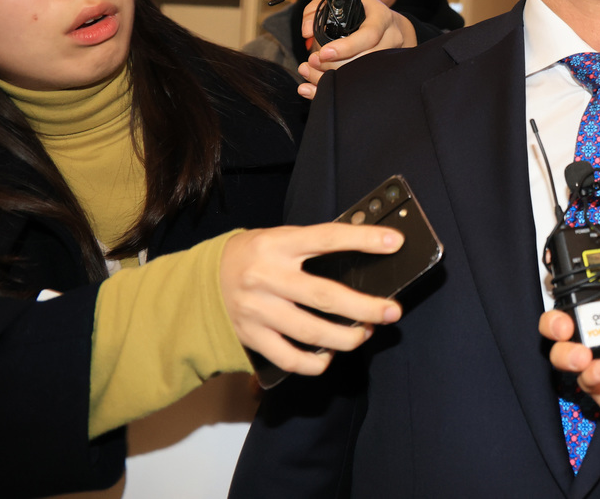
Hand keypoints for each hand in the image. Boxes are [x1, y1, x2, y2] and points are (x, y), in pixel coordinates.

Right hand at [221, 224, 403, 375]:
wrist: (205, 280)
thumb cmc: (256, 255)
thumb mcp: (282, 238)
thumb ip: (315, 246)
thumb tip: (366, 255)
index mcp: (278, 244)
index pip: (327, 238)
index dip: (363, 240)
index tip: (394, 243)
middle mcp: (267, 277)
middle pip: (324, 296)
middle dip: (364, 307)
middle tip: (392, 311)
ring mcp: (258, 310)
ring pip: (310, 332)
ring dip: (346, 338)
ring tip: (365, 333)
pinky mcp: (251, 336)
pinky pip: (289, 358)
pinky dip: (315, 362)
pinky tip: (329, 355)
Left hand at [297, 0, 415, 98]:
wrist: (390, 26)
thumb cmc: (361, 11)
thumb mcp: (340, 0)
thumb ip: (317, 8)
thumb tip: (306, 31)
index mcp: (381, 18)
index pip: (368, 35)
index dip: (346, 47)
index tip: (323, 53)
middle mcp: (390, 38)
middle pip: (365, 59)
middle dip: (334, 65)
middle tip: (311, 63)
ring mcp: (390, 58)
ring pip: (363, 75)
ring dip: (332, 77)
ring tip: (309, 72)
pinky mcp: (384, 72)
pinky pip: (360, 85)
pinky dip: (334, 89)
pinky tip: (313, 90)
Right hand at [541, 241, 599, 454]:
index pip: (591, 296)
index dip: (570, 288)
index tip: (559, 279)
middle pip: (569, 326)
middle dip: (553, 322)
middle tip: (562, 324)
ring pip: (569, 355)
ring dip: (566, 352)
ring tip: (582, 353)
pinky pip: (587, 383)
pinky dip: (590, 375)